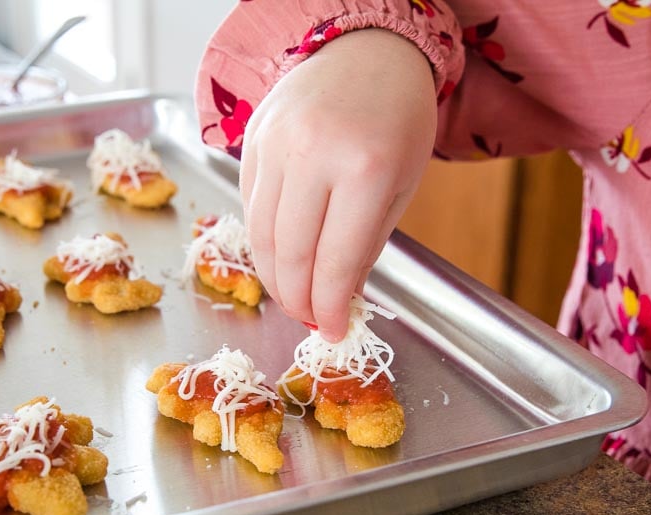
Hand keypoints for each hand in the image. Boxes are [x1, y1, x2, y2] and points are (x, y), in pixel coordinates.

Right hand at [240, 28, 436, 341]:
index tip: (330, 329)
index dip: (329, 307)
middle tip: (307, 318)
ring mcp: (275, 143)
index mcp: (365, 168)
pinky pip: (249, 204)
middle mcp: (312, 154)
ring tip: (291, 294)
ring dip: (272, 277)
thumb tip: (340, 299)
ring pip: (259, 234)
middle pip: (289, 253)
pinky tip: (278, 254)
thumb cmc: (398, 118)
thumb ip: (367, 245)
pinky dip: (261, 239)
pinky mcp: (252, 138)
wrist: (367, 48)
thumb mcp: (401, 185)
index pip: (334, 261)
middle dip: (297, 299)